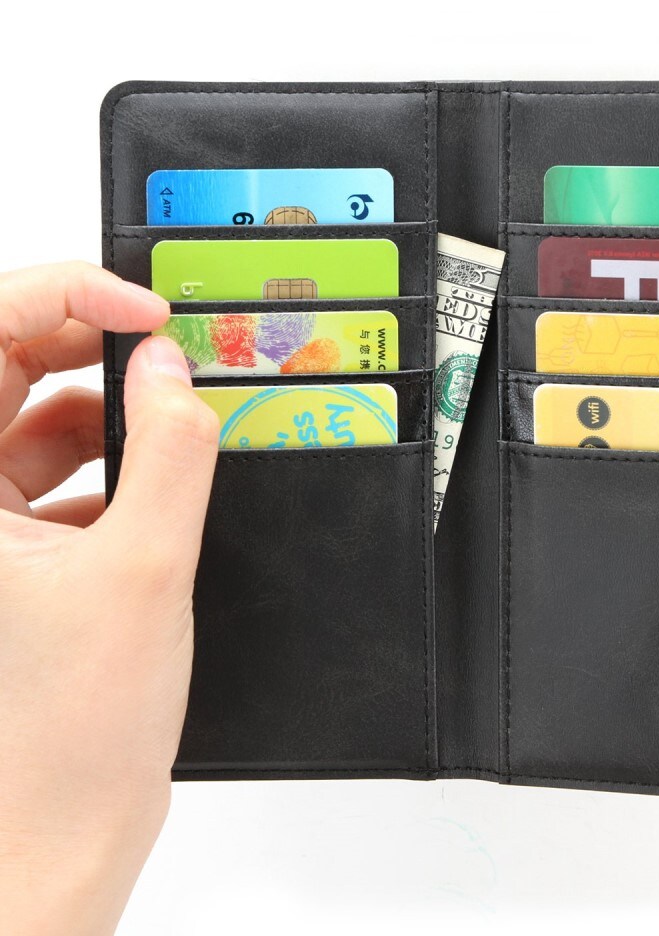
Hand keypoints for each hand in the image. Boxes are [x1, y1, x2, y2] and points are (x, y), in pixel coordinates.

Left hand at [0, 263, 218, 934]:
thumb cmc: (69, 731)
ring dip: (114, 414)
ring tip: (175, 429)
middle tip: (169, 352)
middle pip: (10, 369)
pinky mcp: (21, 553)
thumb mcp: (143, 571)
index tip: (142, 312)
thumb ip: (169, 454)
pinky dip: (120, 465)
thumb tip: (174, 372)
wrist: (64, 827)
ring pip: (43, 421)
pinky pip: (68, 474)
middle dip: (93, 348)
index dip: (61, 298)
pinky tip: (159, 491)